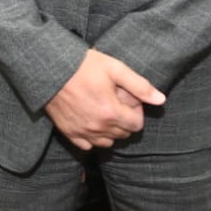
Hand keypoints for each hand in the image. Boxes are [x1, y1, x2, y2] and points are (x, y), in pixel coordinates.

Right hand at [43, 50, 166, 150]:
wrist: (49, 68)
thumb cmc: (83, 65)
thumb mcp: (115, 69)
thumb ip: (140, 85)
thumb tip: (161, 100)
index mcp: (111, 113)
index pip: (136, 125)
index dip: (136, 111)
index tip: (128, 99)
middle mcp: (97, 127)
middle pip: (123, 134)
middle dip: (124, 119)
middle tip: (115, 101)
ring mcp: (82, 132)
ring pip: (107, 142)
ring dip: (110, 130)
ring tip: (104, 110)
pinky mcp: (68, 133)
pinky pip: (87, 145)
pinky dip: (93, 137)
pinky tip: (90, 121)